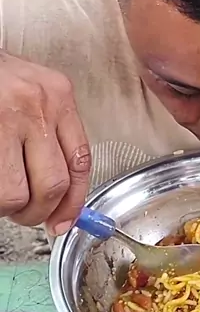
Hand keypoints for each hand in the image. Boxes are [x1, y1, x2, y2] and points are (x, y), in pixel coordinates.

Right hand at [0, 52, 90, 232]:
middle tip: (24, 213)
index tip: (63, 220)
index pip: (80, 161)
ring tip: (2, 198)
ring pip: (17, 193)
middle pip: (53, 184)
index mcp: (58, 94)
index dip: (74, 201)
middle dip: (38, 212)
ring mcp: (8, 117)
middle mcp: (38, 104)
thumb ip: (48, 132)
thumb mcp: (32, 91)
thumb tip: (57, 190)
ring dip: (9, 208)